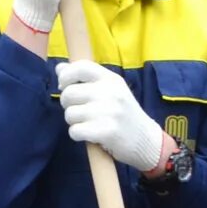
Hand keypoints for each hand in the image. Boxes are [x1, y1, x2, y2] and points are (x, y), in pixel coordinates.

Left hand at [56, 60, 170, 171]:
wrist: (147, 140)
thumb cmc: (124, 114)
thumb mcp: (110, 91)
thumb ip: (85, 78)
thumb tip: (59, 68)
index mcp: (111, 79)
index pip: (81, 67)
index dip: (66, 76)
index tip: (64, 86)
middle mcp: (111, 92)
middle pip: (69, 93)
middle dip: (67, 104)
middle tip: (80, 111)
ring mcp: (109, 112)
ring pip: (70, 114)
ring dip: (73, 122)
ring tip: (88, 123)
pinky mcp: (107, 131)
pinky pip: (75, 131)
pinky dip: (77, 135)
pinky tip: (89, 135)